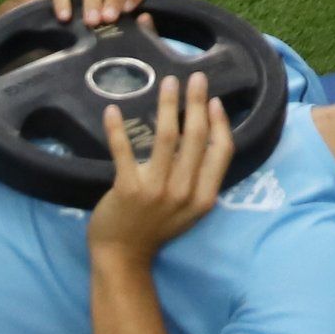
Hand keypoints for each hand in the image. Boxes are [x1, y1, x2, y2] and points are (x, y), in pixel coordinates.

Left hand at [86, 70, 231, 263]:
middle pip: (196, 137)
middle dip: (197, 103)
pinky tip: (113, 110)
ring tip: (168, 83)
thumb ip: (201, 180)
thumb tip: (207, 137)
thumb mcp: (191, 210)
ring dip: (168, 105)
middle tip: (195, 77)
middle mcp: (184, 192)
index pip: (221, 151)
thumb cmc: (157, 228)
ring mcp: (156, 190)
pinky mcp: (127, 189)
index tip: (215, 100)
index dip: (220, 122)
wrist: (123, 256)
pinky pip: (124, 152)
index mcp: (204, 196)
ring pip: (166, 138)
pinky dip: (117, 129)